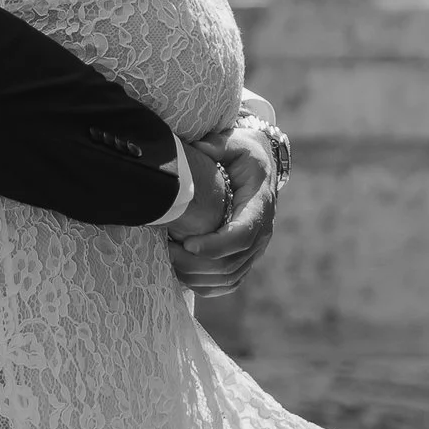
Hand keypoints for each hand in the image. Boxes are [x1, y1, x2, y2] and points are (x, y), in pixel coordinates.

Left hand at [167, 104, 288, 296]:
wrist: (260, 171)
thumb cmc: (244, 155)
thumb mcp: (236, 143)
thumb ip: (220, 145)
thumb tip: (202, 147)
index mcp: (260, 206)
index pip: (242, 235)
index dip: (215, 245)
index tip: (187, 242)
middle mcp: (262, 233)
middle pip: (232, 263)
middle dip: (196, 262)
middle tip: (167, 249)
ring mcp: (255, 250)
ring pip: (229, 278)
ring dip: (196, 275)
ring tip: (169, 258)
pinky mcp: (245, 259)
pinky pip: (227, 283)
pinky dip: (204, 285)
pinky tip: (181, 272)